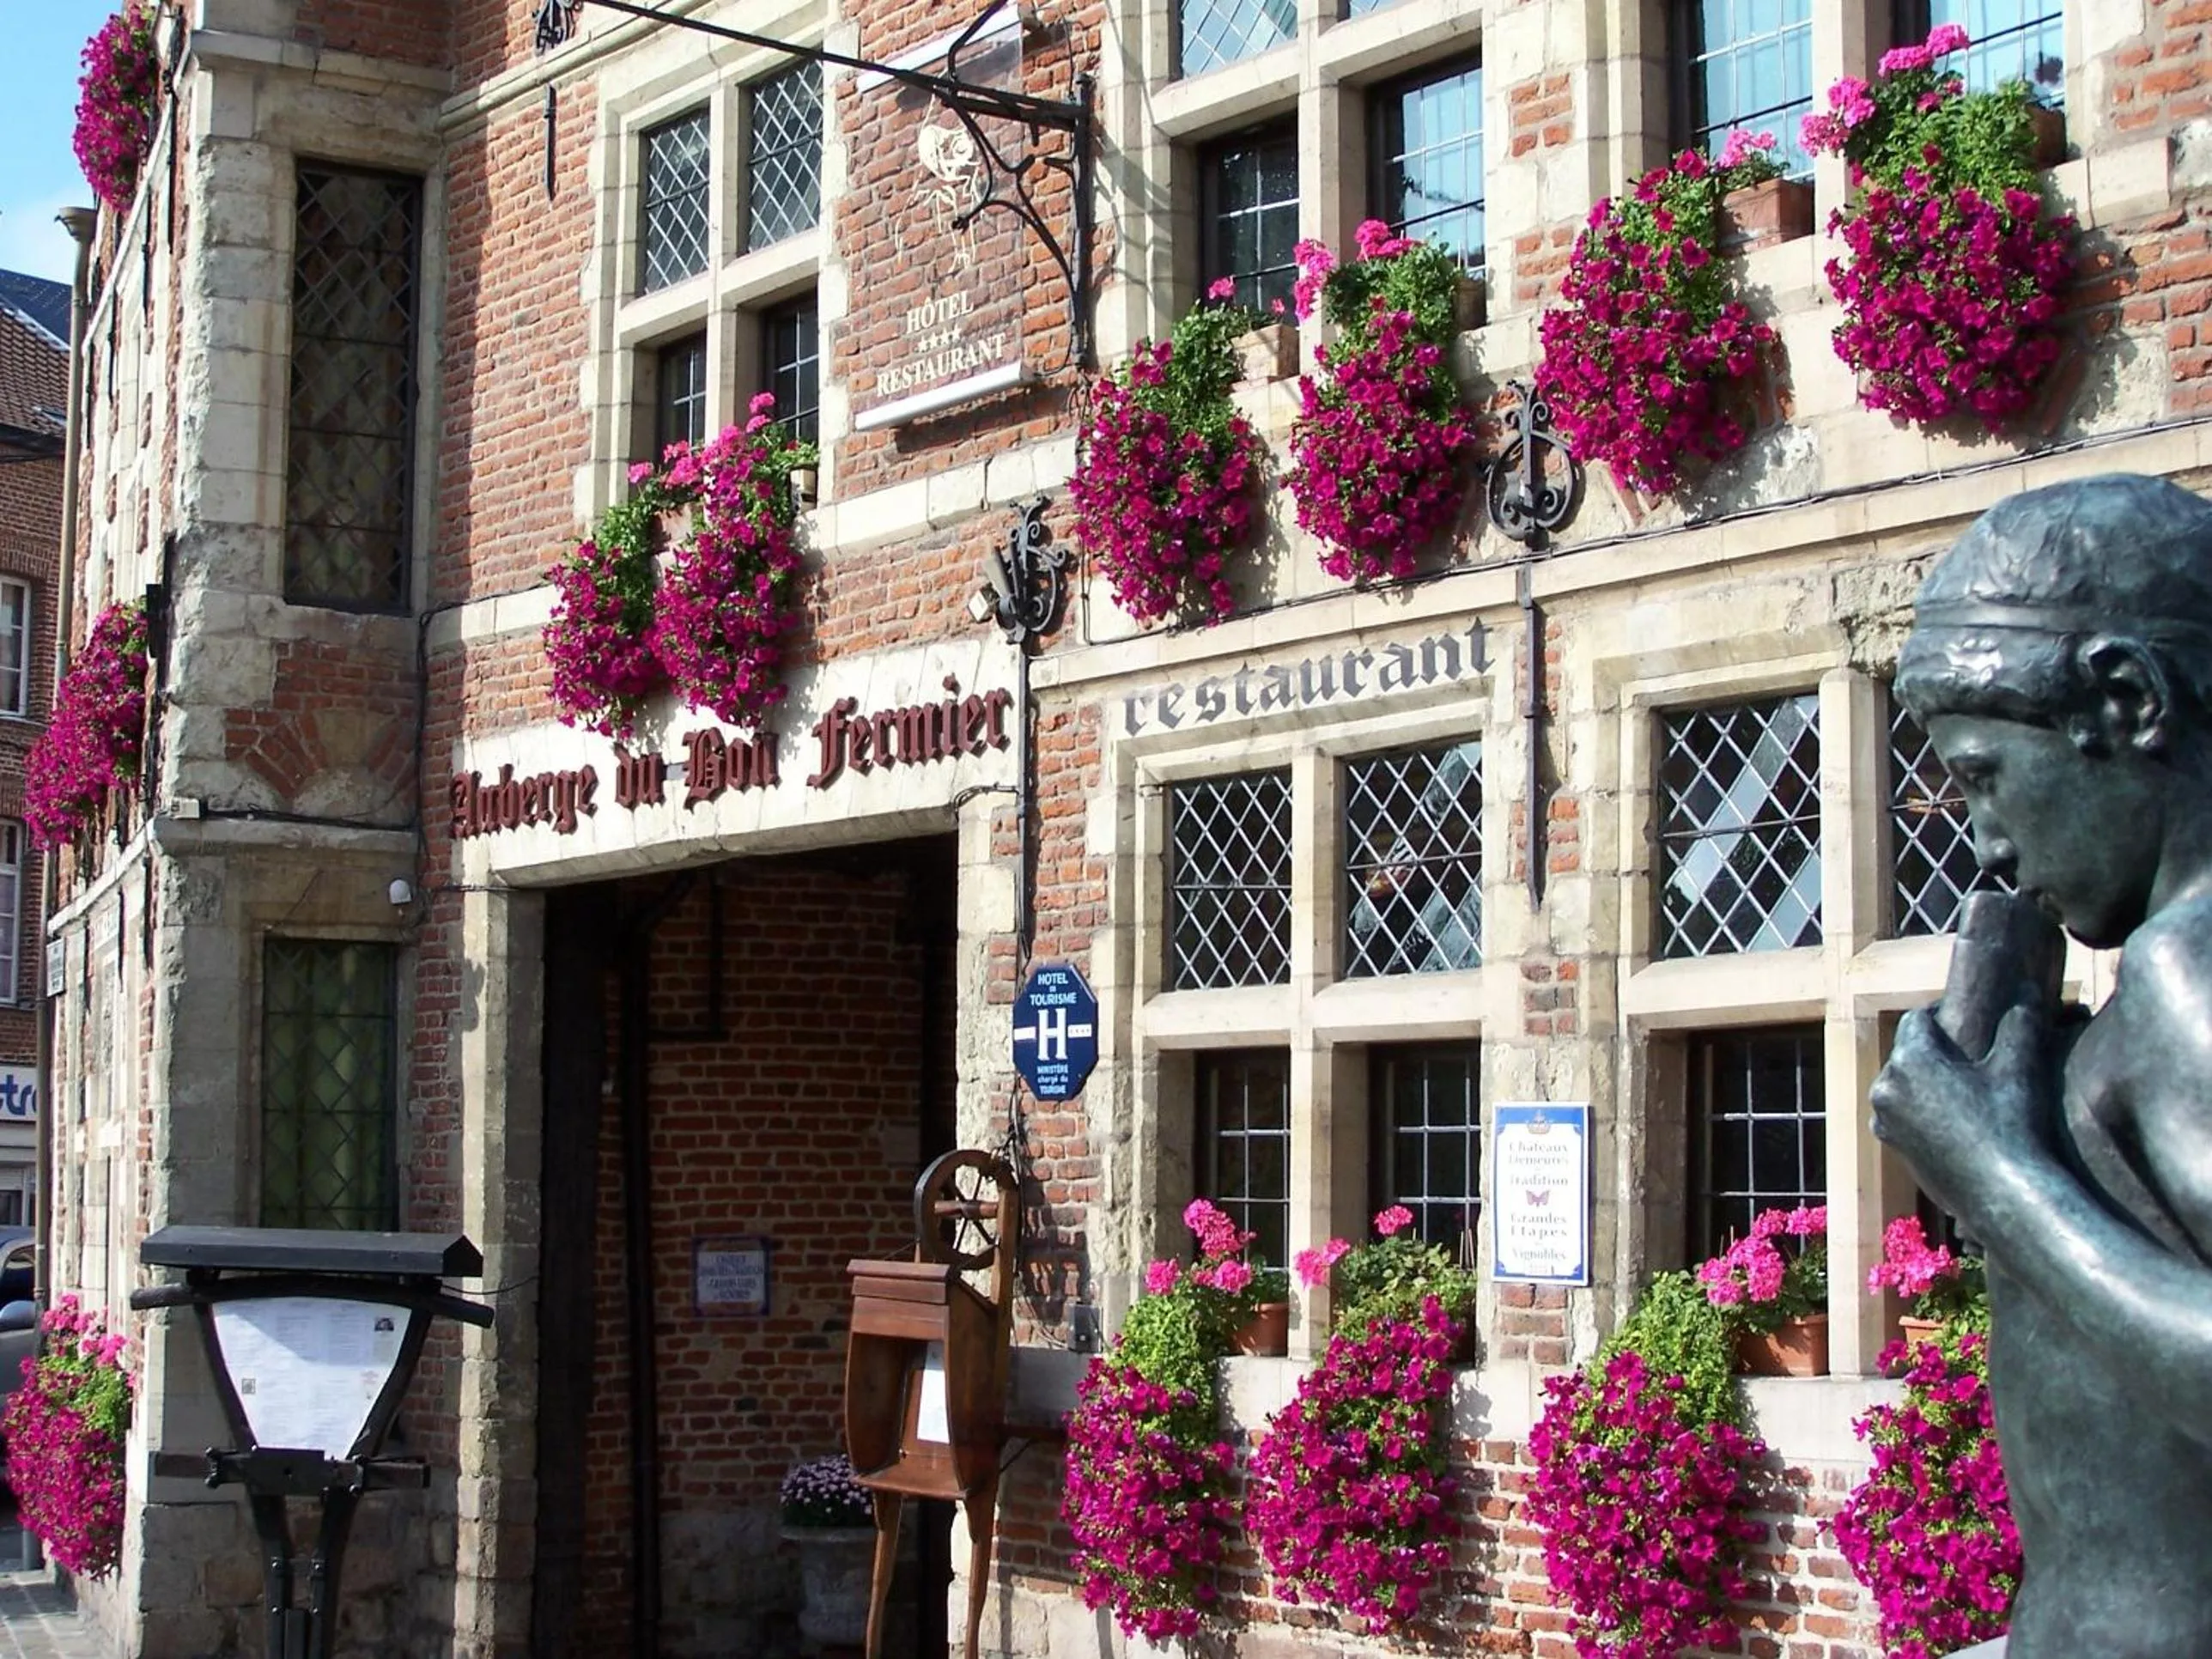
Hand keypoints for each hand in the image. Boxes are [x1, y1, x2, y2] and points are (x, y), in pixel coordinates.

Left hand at [1871, 1001, 2055, 1223]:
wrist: (2005, 1193)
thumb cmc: (2013, 1122)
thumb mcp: (2020, 1065)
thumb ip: (2020, 1022)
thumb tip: (2027, 992)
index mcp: (1910, 1059)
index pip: (1918, 1020)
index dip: (1942, 1013)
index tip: (1967, 1015)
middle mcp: (1887, 1087)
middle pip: (1907, 1053)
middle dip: (1934, 1049)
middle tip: (1967, 1051)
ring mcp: (1885, 1120)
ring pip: (1902, 1085)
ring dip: (1924, 1081)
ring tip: (1960, 1085)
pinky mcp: (1893, 1147)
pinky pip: (1902, 1115)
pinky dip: (1920, 1110)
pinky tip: (1952, 1116)